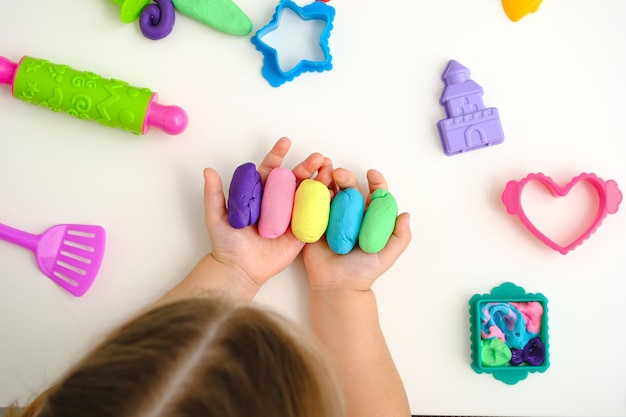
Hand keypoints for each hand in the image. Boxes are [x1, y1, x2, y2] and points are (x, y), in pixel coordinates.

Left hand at [202, 137, 333, 292]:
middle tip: (317, 157)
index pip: (270, 170)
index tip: (285, 142)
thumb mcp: (216, 216)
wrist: (239, 270)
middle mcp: (277, 203)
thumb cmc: (226, 243)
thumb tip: (208, 170)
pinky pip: (314, 216)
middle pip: (294, 179)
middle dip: (307, 166)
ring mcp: (290, 216)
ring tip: (330, 169)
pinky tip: (334, 192)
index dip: (278, 155)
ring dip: (320, 180)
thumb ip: (214, 194)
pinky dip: (325, 204)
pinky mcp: (300, 232)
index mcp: (260, 194)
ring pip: (307, 194)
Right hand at [303, 168, 410, 292]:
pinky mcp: (316, 224)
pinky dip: (314, 195)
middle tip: (340, 174)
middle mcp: (351, 215)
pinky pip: (314, 207)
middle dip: (346, 177)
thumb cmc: (363, 272)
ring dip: (328, 181)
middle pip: (350, 190)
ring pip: (332, 194)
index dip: (375, 182)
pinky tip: (313, 188)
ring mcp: (332, 218)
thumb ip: (399, 237)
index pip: (375, 195)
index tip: (372, 175)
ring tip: (325, 175)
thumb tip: (406, 215)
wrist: (337, 286)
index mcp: (369, 218)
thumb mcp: (387, 256)